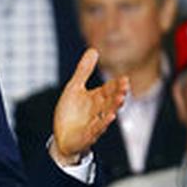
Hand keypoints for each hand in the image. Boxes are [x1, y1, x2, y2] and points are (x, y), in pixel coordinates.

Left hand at [51, 48, 128, 164]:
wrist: (62, 137)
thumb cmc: (71, 112)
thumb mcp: (74, 87)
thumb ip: (84, 70)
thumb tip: (94, 50)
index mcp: (97, 98)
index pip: (109, 89)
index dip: (116, 85)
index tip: (124, 79)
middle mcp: (99, 110)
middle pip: (111, 101)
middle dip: (118, 93)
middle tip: (125, 86)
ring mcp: (94, 123)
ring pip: (107, 114)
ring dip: (114, 107)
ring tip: (120, 99)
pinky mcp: (87, 135)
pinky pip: (96, 129)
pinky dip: (102, 123)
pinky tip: (110, 117)